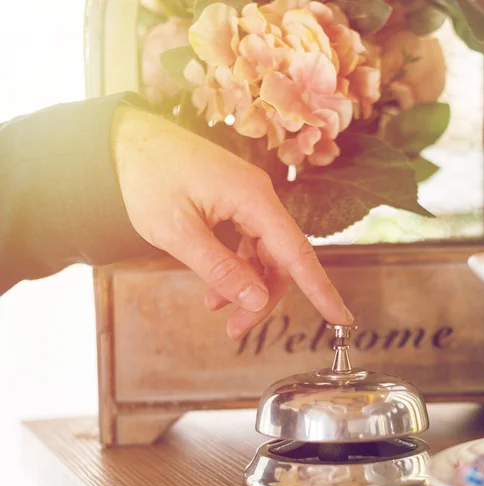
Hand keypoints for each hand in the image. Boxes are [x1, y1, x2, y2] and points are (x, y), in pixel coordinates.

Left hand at [111, 105, 352, 339]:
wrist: (126, 140)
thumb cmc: (147, 177)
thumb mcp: (178, 231)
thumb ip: (220, 267)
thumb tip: (256, 299)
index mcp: (252, 198)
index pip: (297, 252)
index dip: (320, 289)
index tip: (341, 317)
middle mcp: (258, 197)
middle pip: (279, 259)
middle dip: (262, 298)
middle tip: (236, 330)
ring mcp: (246, 199)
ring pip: (263, 255)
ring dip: (246, 286)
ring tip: (218, 310)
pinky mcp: (233, 203)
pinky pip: (246, 243)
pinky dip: (235, 268)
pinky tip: (214, 288)